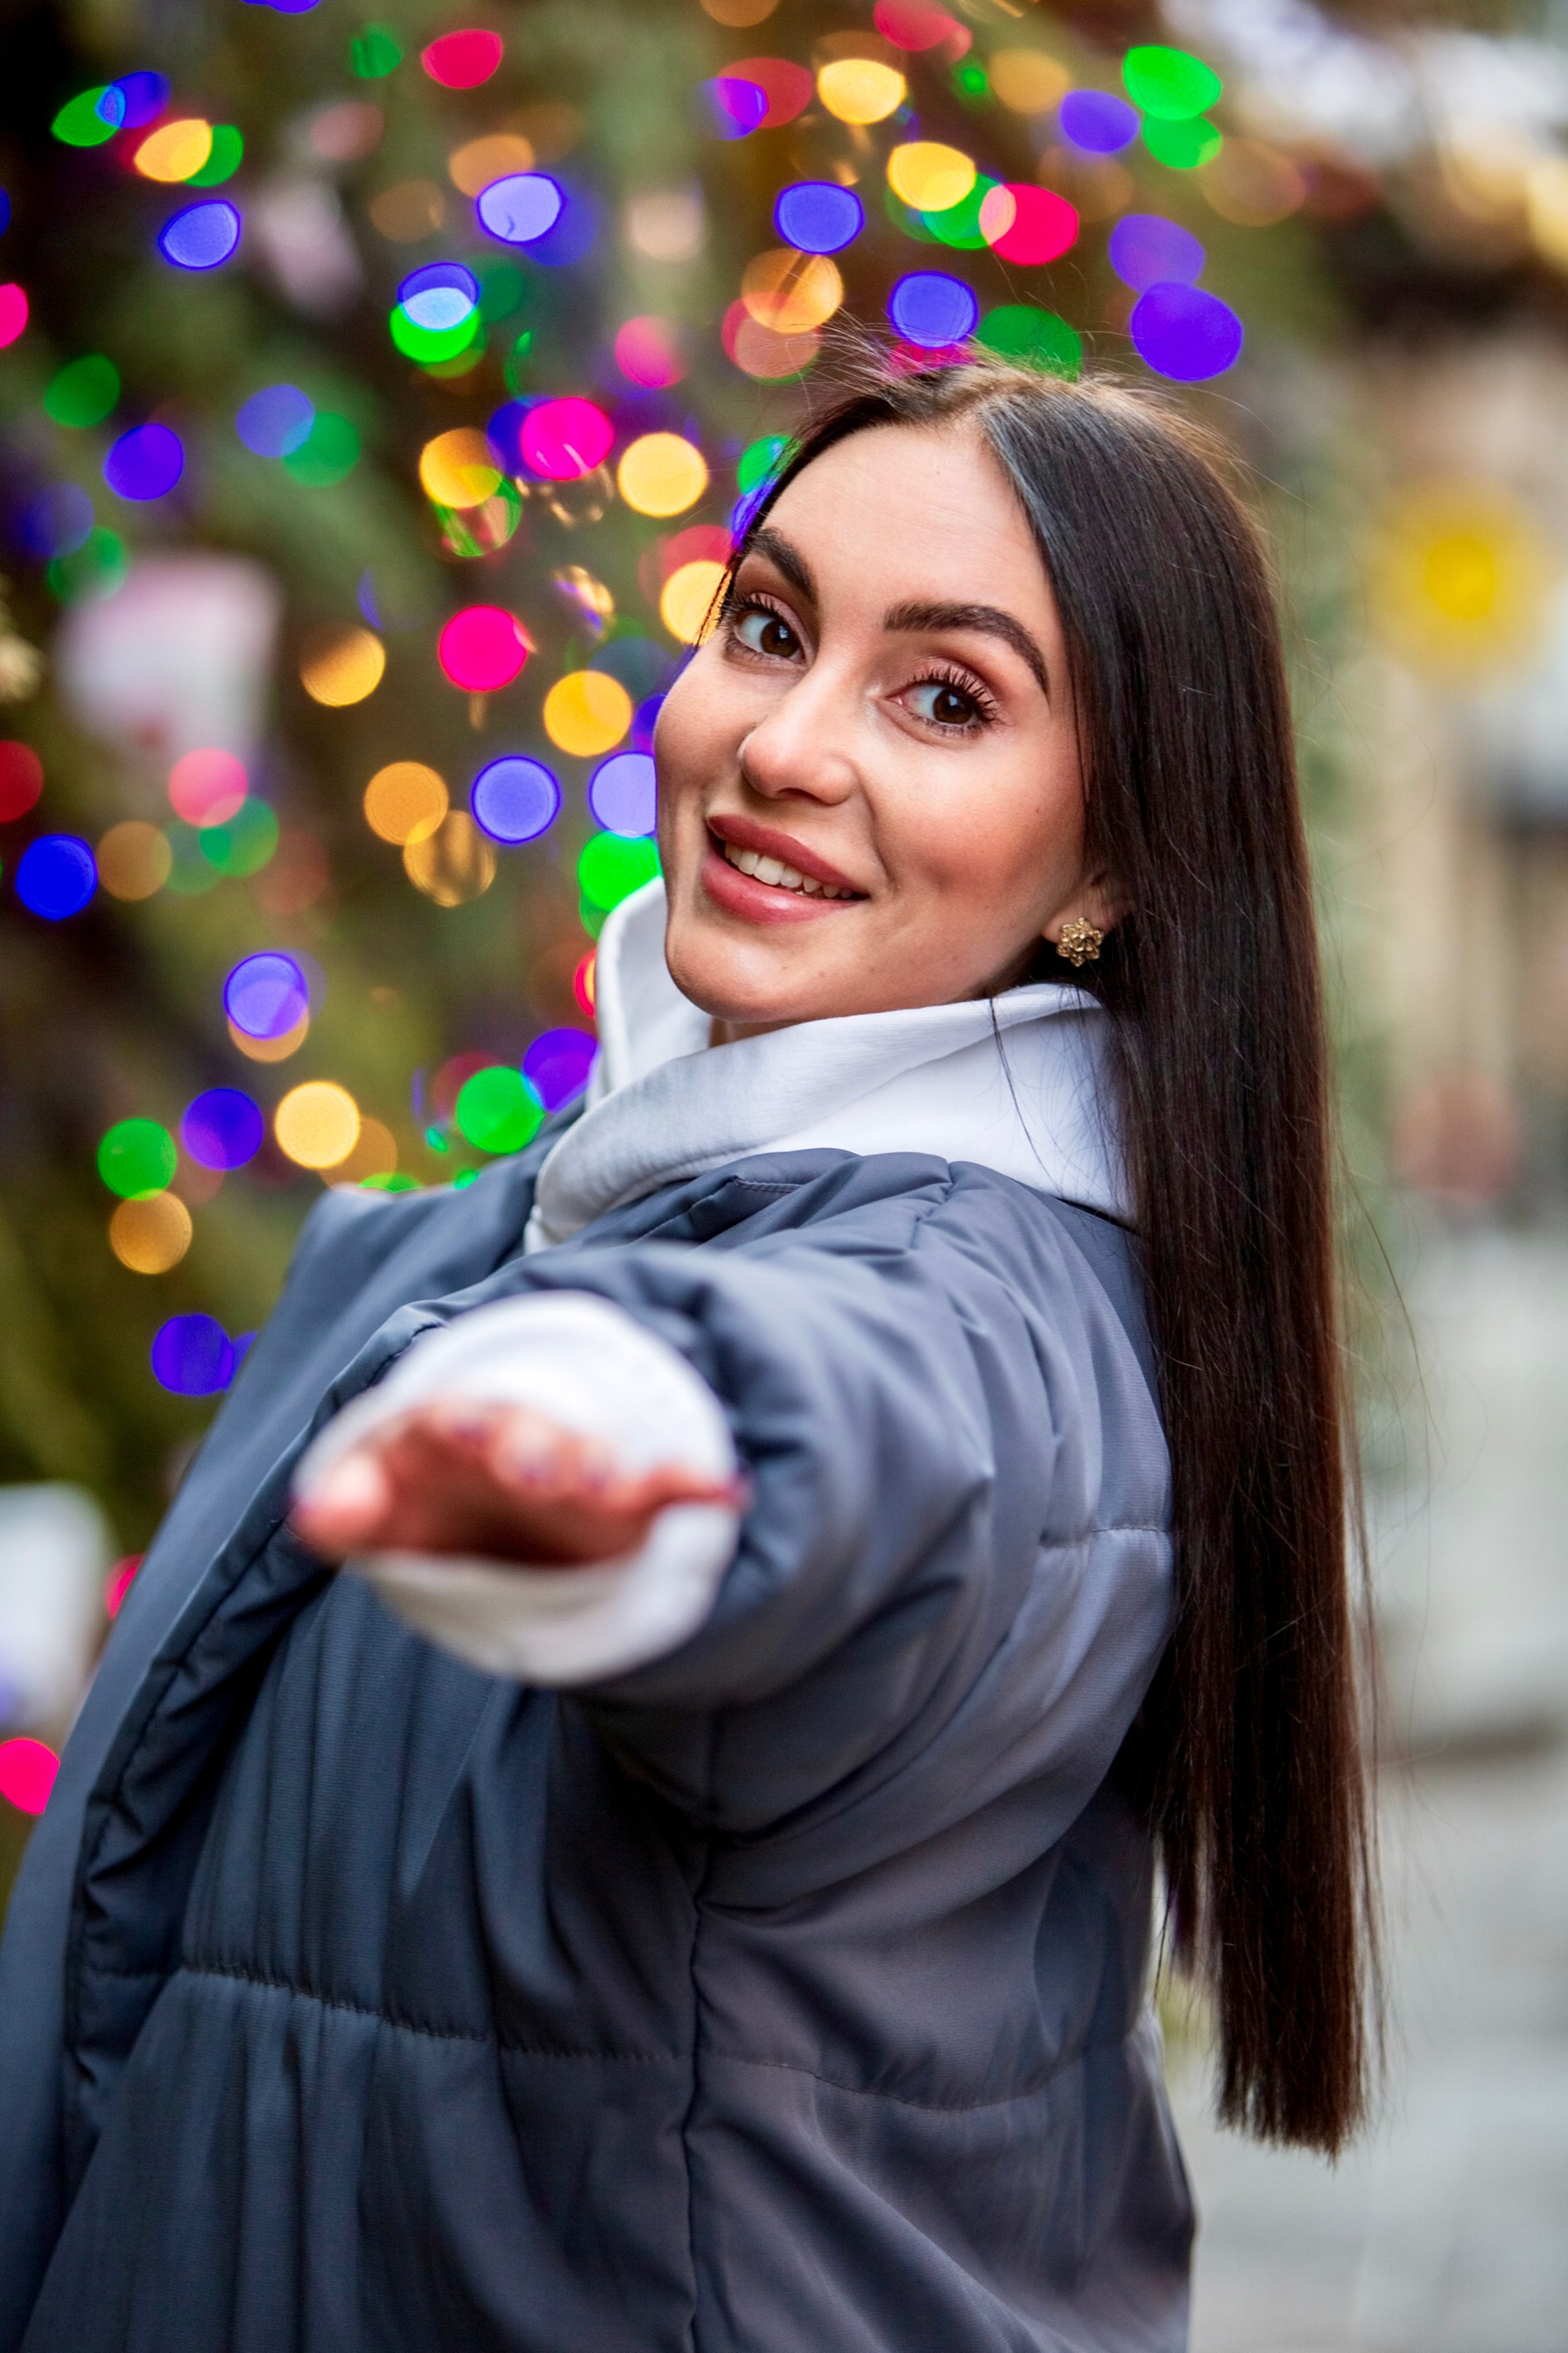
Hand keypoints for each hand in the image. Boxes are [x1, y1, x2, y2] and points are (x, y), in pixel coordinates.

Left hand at [291, 1397, 741, 1570]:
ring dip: (594, 1464)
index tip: (455, 1430)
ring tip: (603, 1483)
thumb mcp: (382, 1506)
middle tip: (533, 1465)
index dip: (452, 1423)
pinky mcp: (626, 1502)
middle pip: (522, 1430)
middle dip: (527, 1441)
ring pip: (586, 1458)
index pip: (444, 1419)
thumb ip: (349, 1505)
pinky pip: (663, 1488)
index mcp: (444, 1434)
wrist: (506, 1496)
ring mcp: (572, 1470)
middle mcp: (514, 1442)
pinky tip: (722, 1490)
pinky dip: (694, 1486)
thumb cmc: (433, 1498)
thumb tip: (315, 1516)